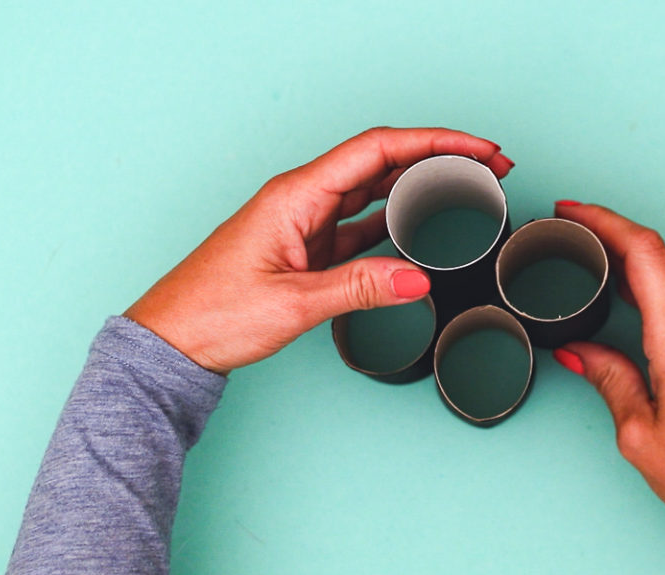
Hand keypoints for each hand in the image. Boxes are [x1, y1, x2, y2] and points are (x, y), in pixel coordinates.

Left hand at [125, 127, 513, 373]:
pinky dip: (397, 219)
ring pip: (375, 190)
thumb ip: (359, 288)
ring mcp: (305, 222)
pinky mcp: (306, 247)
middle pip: (382, 162)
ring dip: (422, 186)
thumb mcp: (293, 304)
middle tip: (490, 165)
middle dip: (440, 158)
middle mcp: (302, 200)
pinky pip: (362, 223)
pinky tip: (424, 225)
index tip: (476, 148)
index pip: (376, 150)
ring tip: (468, 187)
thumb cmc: (214, 315)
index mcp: (296, 196)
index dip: (433, 142)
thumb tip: (418, 278)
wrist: (173, 341)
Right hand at [551, 202, 664, 534]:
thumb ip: (608, 378)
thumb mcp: (640, 432)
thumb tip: (579, 351)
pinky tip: (632, 300)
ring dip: (634, 264)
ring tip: (595, 264)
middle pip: (658, 258)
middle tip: (572, 233)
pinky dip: (655, 290)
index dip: (604, 221)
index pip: (644, 253)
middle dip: (612, 236)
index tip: (572, 212)